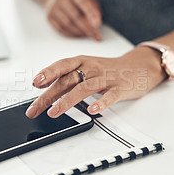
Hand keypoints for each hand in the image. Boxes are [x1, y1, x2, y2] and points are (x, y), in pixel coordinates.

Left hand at [25, 47, 166, 118]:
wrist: (139, 66)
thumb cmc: (108, 70)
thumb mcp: (86, 69)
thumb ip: (67, 79)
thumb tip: (44, 91)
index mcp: (81, 62)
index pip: (61, 66)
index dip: (47, 73)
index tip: (35, 83)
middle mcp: (91, 68)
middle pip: (67, 81)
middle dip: (48, 96)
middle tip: (34, 109)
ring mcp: (106, 78)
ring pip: (84, 88)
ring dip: (67, 101)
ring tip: (54, 112)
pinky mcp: (120, 88)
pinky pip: (110, 96)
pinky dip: (101, 103)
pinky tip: (91, 110)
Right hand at [44, 0, 102, 39]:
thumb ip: (93, 7)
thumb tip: (96, 23)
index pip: (82, 1)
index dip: (91, 13)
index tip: (98, 24)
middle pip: (75, 16)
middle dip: (87, 28)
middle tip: (97, 36)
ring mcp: (53, 8)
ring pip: (68, 25)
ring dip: (80, 32)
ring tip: (89, 35)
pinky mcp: (49, 17)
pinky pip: (61, 29)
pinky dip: (72, 34)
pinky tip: (79, 34)